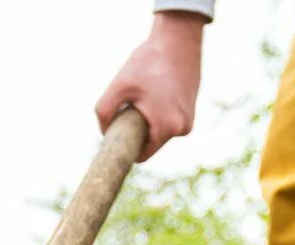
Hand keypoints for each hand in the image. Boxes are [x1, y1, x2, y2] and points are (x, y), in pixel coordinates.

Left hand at [95, 11, 204, 161]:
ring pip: (159, 133)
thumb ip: (104, 112)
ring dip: (148, 121)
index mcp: (168, 127)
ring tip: (145, 96)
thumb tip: (105, 133)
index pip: (142, 155)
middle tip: (130, 106)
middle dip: (138, 131)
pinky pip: (168, 122)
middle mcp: (182, 129)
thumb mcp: (119, 86)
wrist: (178, 39)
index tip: (117, 137)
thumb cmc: (148, 62)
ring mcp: (189, 121)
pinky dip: (158, 113)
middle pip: (150, 144)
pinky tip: (157, 93)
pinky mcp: (191, 112)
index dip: (127, 148)